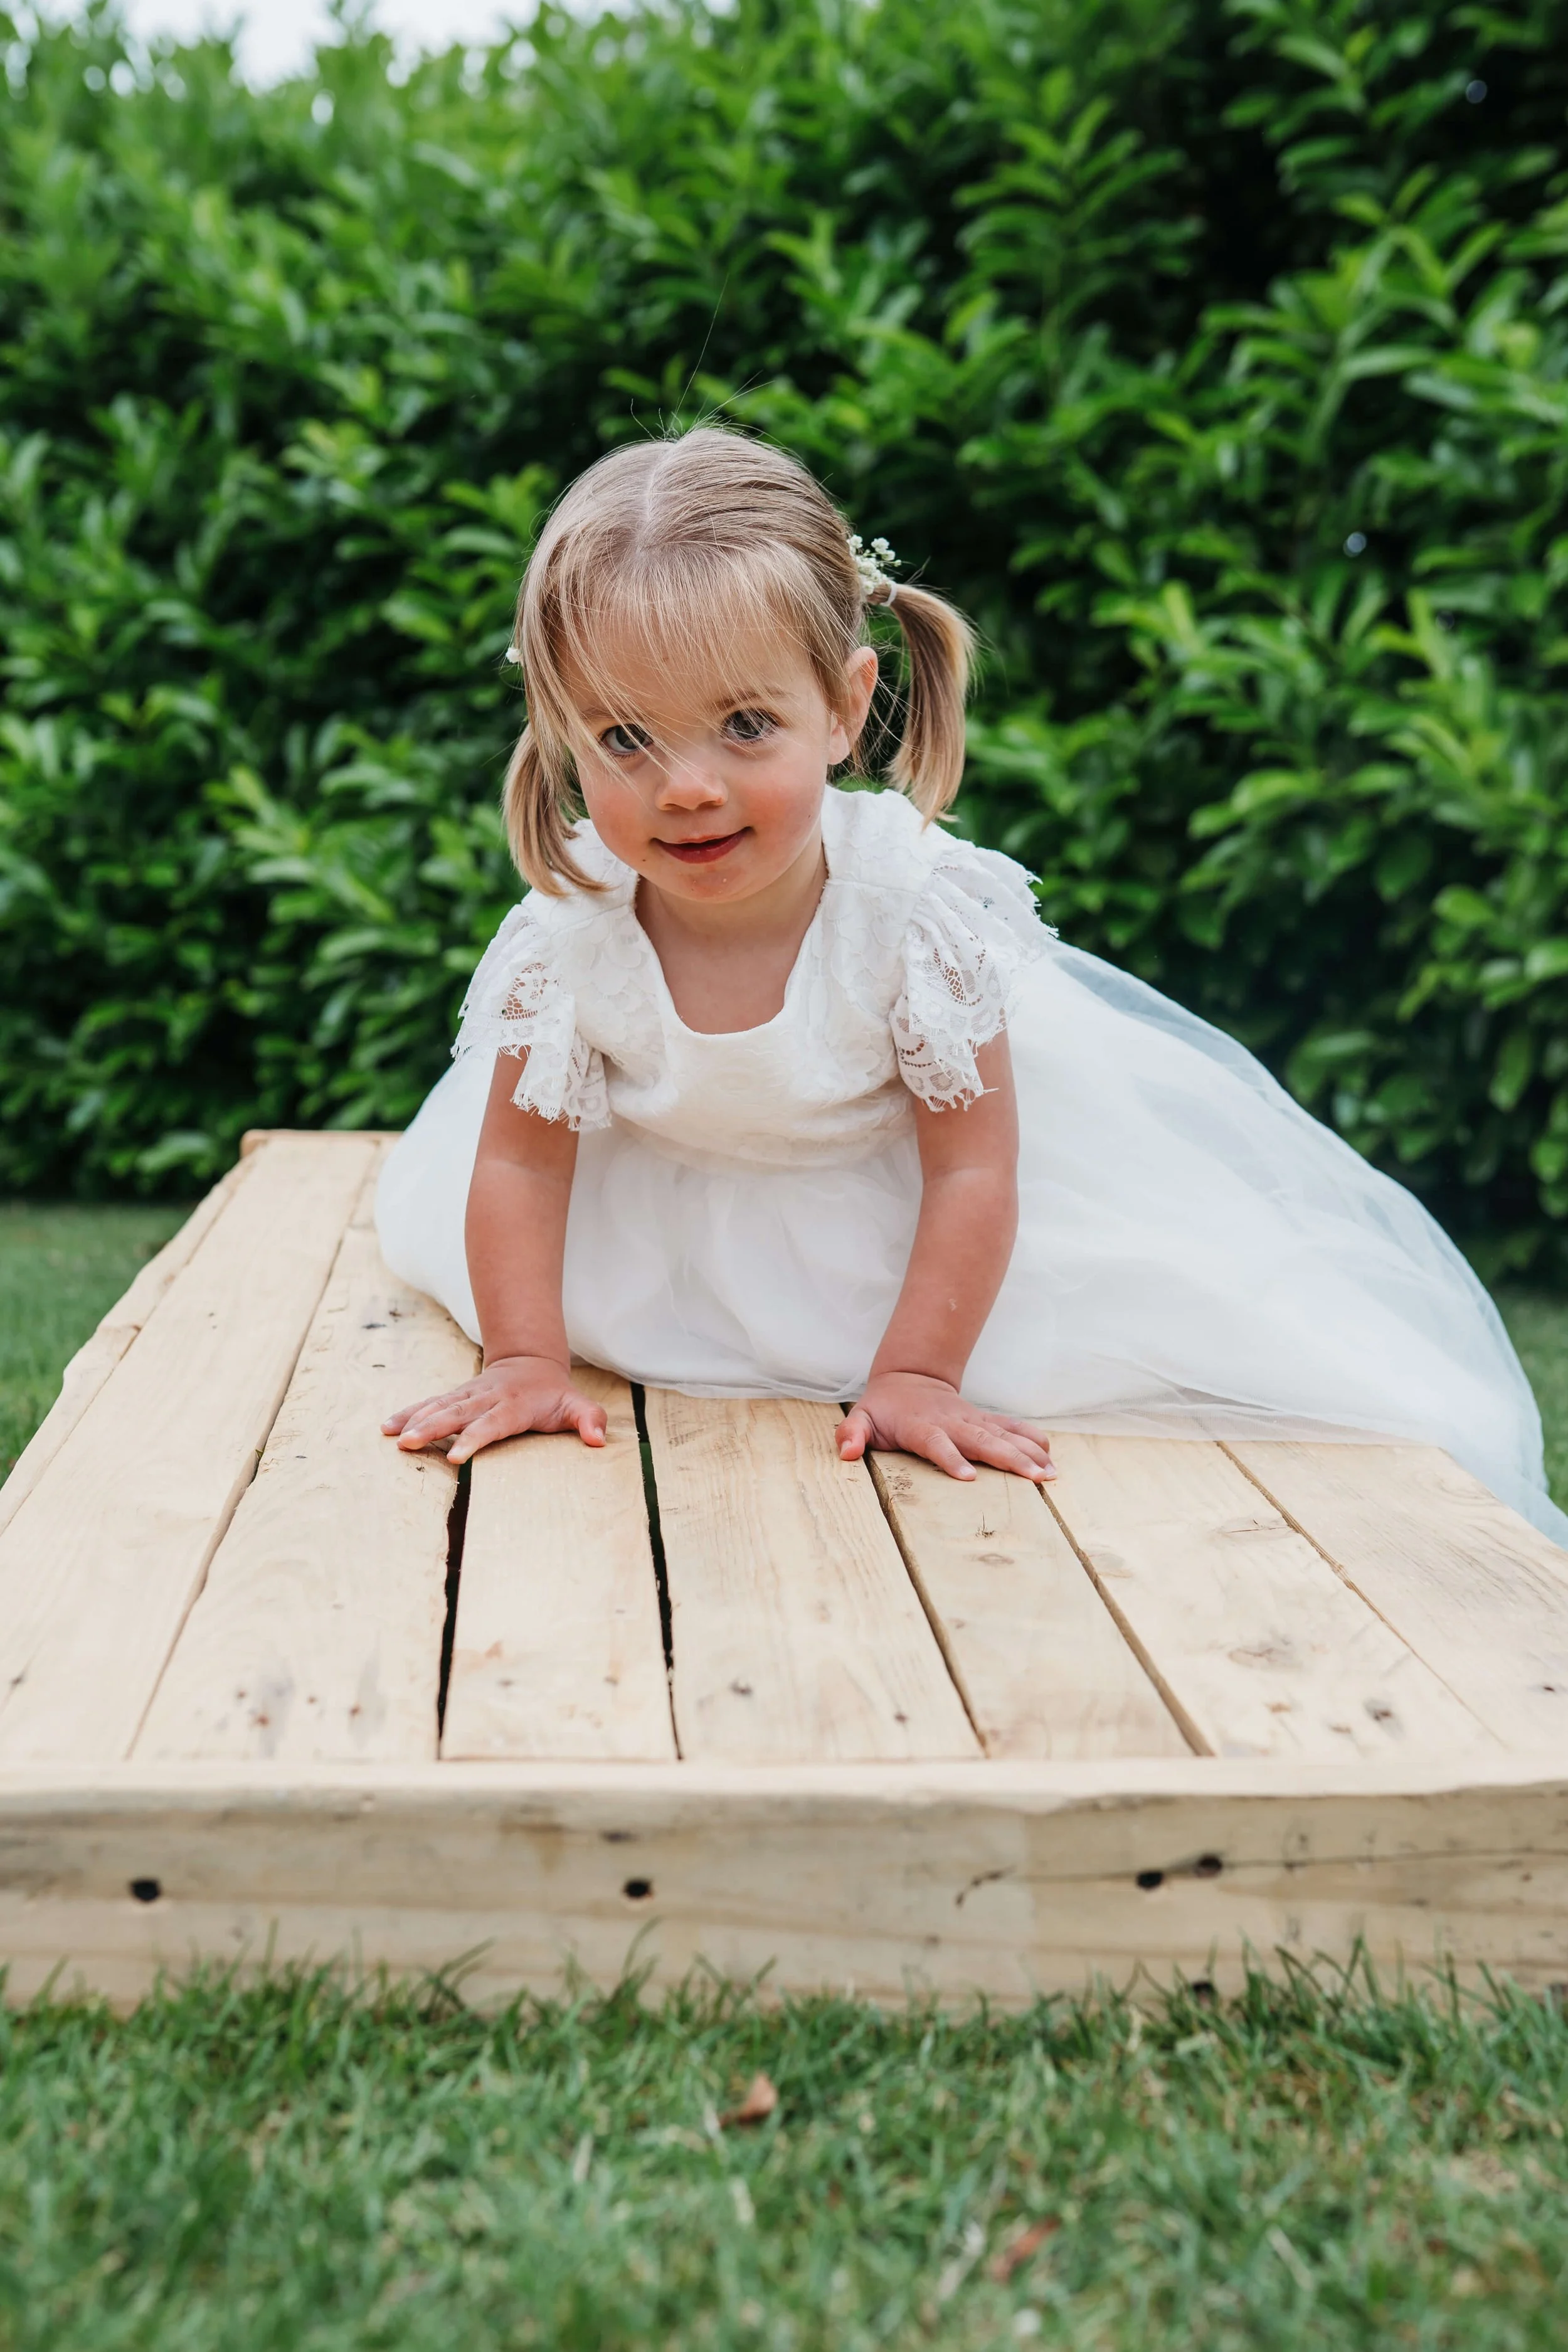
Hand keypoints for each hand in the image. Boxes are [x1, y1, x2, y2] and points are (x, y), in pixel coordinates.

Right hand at [381, 1354, 607, 1465]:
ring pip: (439, 1406)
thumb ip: (589, 1419)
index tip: (456, 1457)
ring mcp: (467, 1395)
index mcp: (514, 1405)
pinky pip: (429, 1404)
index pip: (492, 1423)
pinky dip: (408, 1413)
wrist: (530, 1363)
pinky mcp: (455, 1397)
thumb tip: (599, 1439)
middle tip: (409, 1443)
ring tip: (392, 1436)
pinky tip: (387, 1426)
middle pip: (457, 1414)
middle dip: (432, 1428)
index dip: (475, 1438)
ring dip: (415, 1420)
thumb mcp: (577, 1405)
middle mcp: (486, 1397)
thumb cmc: (554, 1395)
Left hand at [838, 1371, 1055, 1483]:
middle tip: (1033, 1479)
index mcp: (921, 1426)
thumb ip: (852, 1433)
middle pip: (981, 1440)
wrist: (909, 1378)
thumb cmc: (883, 1409)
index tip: (969, 1478)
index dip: (951, 1458)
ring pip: (1003, 1435)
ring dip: (1028, 1453)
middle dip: (1008, 1459)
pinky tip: (1051, 1457)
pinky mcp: (985, 1420)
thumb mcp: (861, 1418)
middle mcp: (952, 1422)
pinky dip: (1032, 1440)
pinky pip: (1012, 1428)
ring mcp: (972, 1420)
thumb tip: (847, 1452)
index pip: (936, 1443)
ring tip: (1049, 1475)